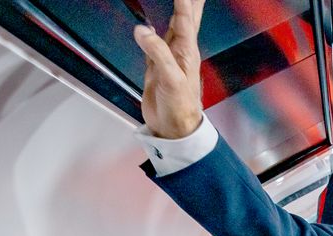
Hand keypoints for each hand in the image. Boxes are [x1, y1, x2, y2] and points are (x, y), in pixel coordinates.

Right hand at [133, 0, 204, 138]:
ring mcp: (168, 57)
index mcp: (186, 51)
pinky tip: (151, 25)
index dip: (183, 2)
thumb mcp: (170, 78)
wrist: (173, 128)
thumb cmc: (180, 107)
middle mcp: (180, 50)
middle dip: (189, 2)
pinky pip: (154, 41)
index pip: (185, 19)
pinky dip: (153, 30)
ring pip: (173, 26)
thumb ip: (158, 53)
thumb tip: (143, 31)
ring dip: (178, 10)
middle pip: (186, 18)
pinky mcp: (156, 65)